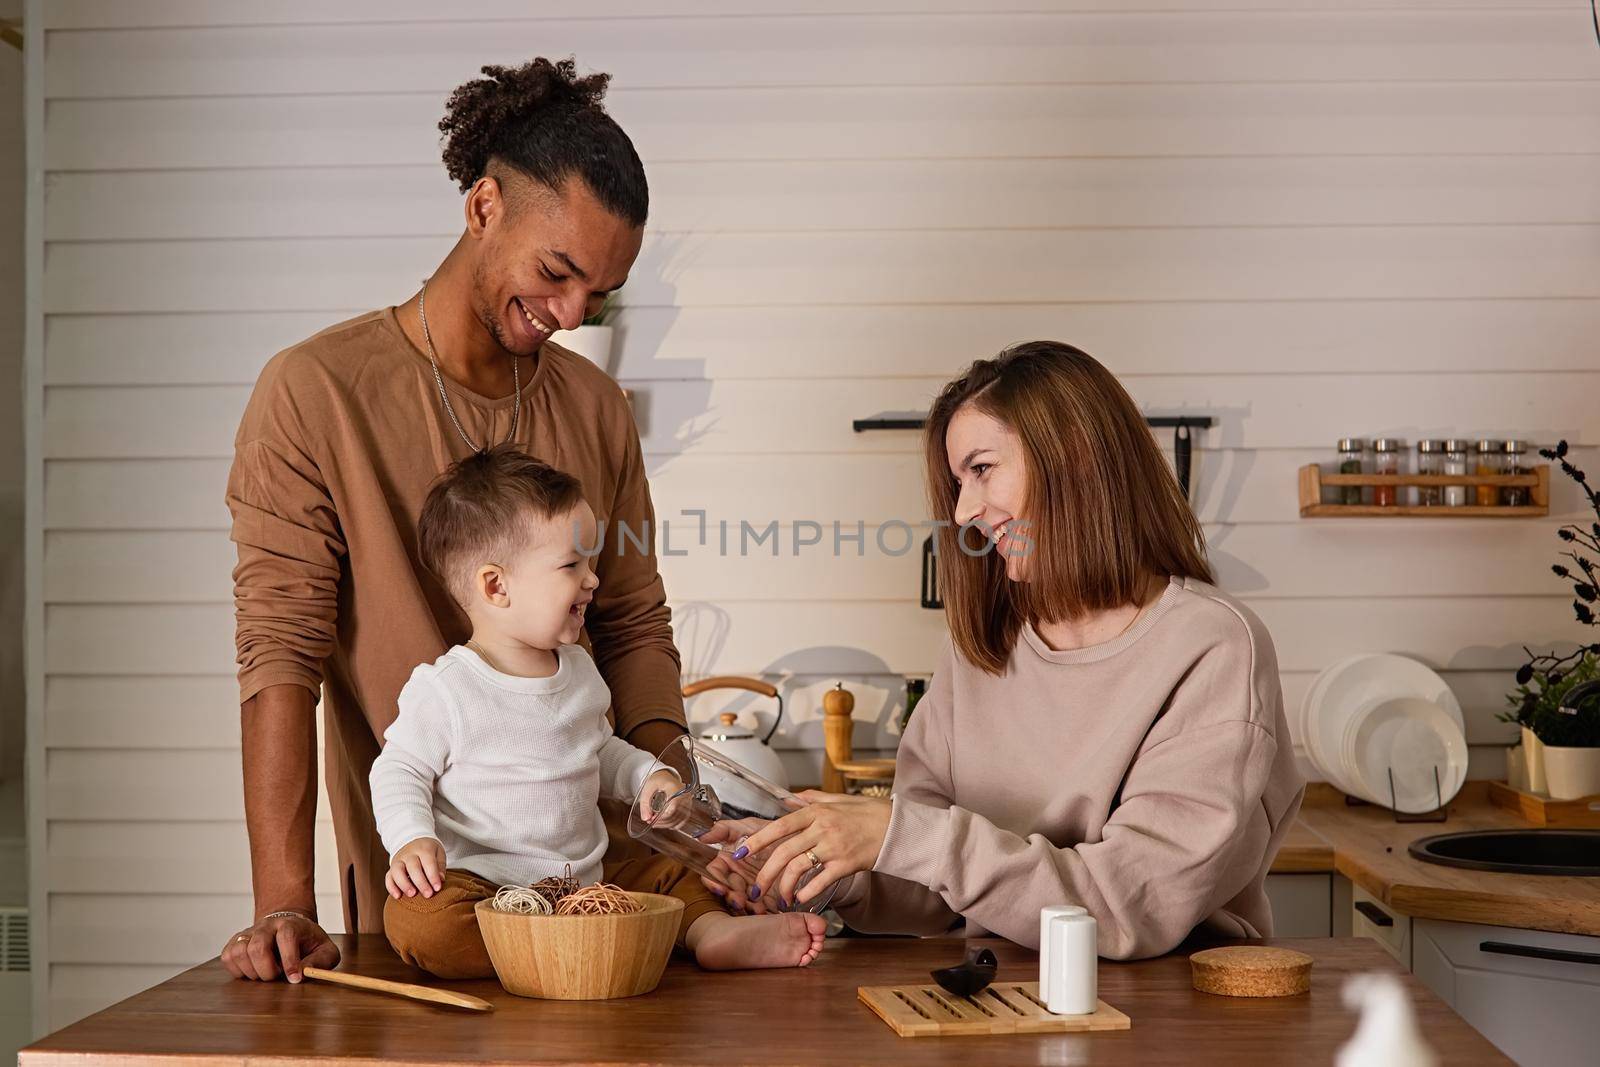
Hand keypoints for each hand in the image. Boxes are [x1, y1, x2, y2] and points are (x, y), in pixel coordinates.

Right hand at [221, 911, 338, 983]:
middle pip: (258, 946)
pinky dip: (238, 970)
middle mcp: (267, 926)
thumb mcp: (325, 950)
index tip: (294, 979)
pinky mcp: (235, 942)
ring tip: (265, 973)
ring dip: (252, 971)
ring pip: (240, 952)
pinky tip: (253, 971)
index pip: (286, 937)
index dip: (290, 960)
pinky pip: (228, 957)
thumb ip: (321, 961)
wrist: (288, 928)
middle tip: (276, 976)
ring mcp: (249, 933)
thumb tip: (303, 973)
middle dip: (267, 970)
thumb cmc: (308, 943)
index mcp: (291, 924)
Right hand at [385, 836, 445, 898]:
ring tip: (412, 895)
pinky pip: (388, 877)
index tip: (437, 888)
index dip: (433, 876)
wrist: (413, 840)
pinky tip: (398, 896)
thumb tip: (441, 879)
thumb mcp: (438, 853)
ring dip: (404, 884)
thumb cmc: (429, 850)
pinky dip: (391, 887)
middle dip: (420, 882)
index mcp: (424, 849)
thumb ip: (440, 866)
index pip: (428, 862)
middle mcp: (409, 854)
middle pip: (413, 867)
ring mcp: (398, 860)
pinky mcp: (391, 867)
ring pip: (397, 871)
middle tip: (428, 895)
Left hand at [636, 768, 684, 823]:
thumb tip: (646, 817)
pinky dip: (673, 824)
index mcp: (675, 789)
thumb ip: (645, 803)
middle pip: (675, 816)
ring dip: (666, 824)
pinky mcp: (688, 807)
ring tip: (656, 822)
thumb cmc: (658, 781)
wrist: (666, 777)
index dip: (661, 818)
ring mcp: (688, 802)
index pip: (672, 809)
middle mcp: (684, 795)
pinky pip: (683, 821)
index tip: (651, 819)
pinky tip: (665, 822)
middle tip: (651, 821)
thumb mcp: (648, 789)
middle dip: (661, 822)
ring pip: (679, 820)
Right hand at [696, 816, 780, 913]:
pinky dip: (764, 910)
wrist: (799, 840)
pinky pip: (762, 907)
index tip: (720, 888)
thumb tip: (700, 836)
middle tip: (740, 901)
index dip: (715, 882)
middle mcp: (737, 875)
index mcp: (728, 860)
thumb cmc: (772, 831)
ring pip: (744, 902)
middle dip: (733, 897)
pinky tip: (768, 911)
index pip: (715, 874)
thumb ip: (723, 830)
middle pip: (728, 890)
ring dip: (748, 907)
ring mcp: (751, 887)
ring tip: (757, 908)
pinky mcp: (767, 897)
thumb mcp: (748, 826)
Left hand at [739, 791, 891, 907]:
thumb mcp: (840, 800)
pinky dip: (807, 891)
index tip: (740, 851)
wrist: (898, 828)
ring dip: (784, 886)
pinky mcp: (846, 864)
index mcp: (817, 812)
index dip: (758, 840)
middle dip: (765, 872)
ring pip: (799, 868)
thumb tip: (793, 799)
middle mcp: (822, 828)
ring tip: (779, 898)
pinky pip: (820, 880)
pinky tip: (800, 898)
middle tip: (755, 888)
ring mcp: (834, 847)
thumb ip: (814, 799)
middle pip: (784, 851)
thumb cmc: (869, 813)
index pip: (780, 826)